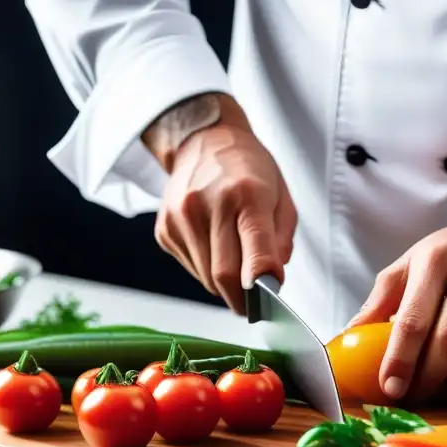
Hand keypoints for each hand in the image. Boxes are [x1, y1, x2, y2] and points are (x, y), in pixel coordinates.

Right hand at [144, 93, 295, 313]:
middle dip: (243, 299)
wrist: (204, 140)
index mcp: (247, 194)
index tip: (269, 302)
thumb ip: (281, 240)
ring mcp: (181, 217)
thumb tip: (271, 280)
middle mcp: (209, 204)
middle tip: (255, 306)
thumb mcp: (281, 196)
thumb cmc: (250, 170)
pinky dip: (206, 269)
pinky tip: (214, 246)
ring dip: (225, 284)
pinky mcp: (165, 228)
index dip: (261, 283)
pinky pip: (191, 267)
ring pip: (206, 278)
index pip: (254, 248)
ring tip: (236, 263)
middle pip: (225, 275)